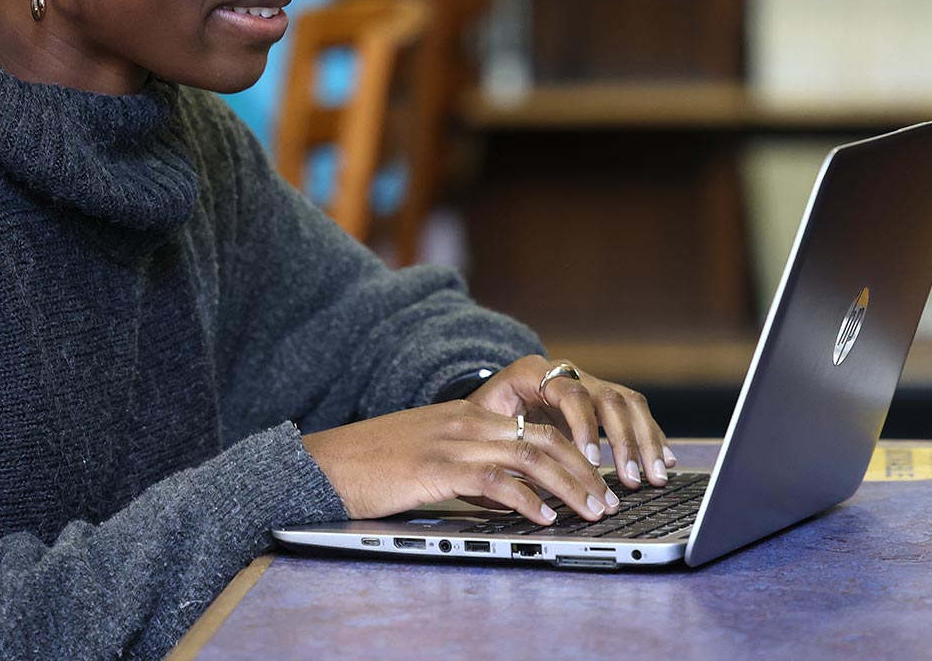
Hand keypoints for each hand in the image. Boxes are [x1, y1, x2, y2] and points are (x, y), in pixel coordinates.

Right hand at [302, 401, 620, 524]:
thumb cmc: (372, 466)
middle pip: (543, 437)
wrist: (324, 463)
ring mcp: (452, 441)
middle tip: (608, 498)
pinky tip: (542, 517)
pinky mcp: (437, 466)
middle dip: (584, 470)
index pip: (535, 423)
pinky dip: (525, 499)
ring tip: (591, 509)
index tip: (596, 475)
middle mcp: (465, 421)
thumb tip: (511, 498)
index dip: (573, 449)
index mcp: (465, 414)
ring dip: (568, 485)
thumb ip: (470, 470)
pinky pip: (494, 479)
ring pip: (529, 455)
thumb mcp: (429, 458)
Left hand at [464, 355, 678, 490]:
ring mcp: (588, 384)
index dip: (584, 427)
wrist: (484, 397)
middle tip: (631, 478)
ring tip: (655, 476)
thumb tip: (529, 482)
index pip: (571, 393)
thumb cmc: (479, 416)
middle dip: (625, 441)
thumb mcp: (482, 424)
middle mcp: (567, 372)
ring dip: (645, 441)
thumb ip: (504, 443)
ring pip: (629, 403)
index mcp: (534, 372)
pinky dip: (651, 436)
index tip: (592, 461)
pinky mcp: (602, 400)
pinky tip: (665, 461)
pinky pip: (634, 412)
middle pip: (608, 397)